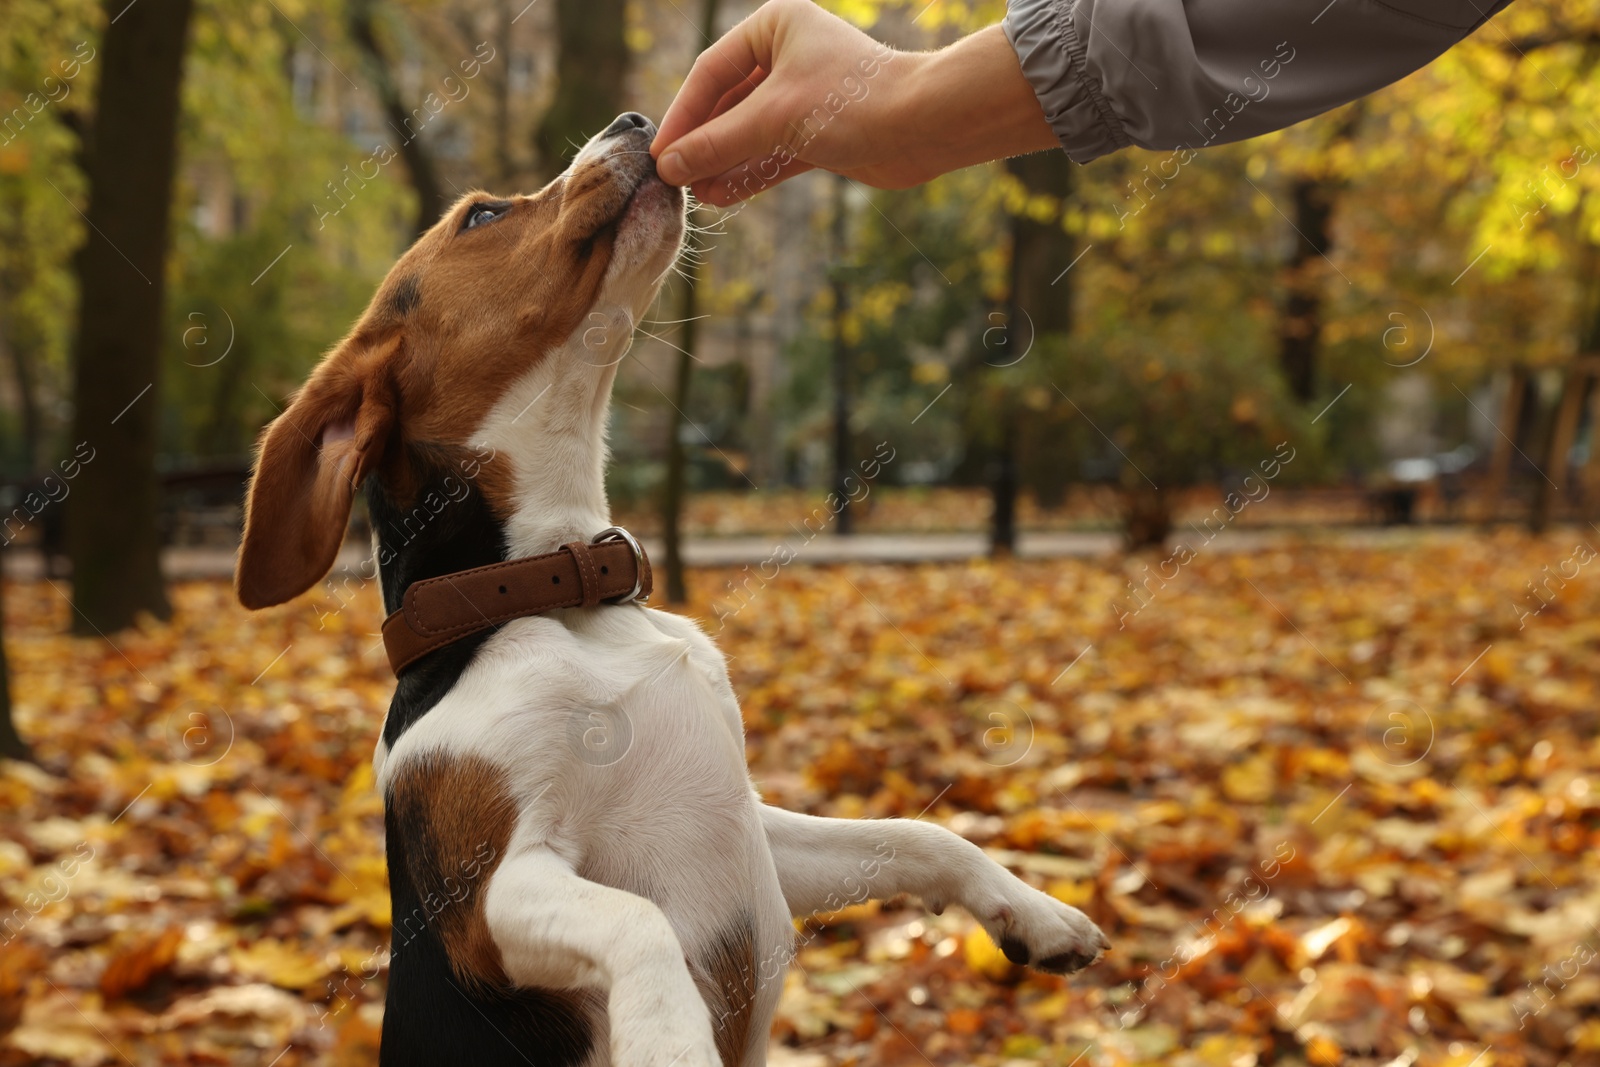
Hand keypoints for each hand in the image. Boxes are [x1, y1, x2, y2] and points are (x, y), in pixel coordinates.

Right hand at [651, 0, 1057, 205]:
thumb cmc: (852, 101)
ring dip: (723, 162)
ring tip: (695, 194)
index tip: (661, 154)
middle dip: (704, 144)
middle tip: (674, 179)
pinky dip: (750, 172)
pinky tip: (722, 195)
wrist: (925, 126)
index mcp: (775, 26)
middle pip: (729, 103)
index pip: (711, 72)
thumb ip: (717, 143)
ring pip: (750, 132)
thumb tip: (670, 167)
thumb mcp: (772, 119)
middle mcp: (789, 55)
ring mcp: (805, 95)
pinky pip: (773, 152)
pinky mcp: (821, 131)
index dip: (684, 115)